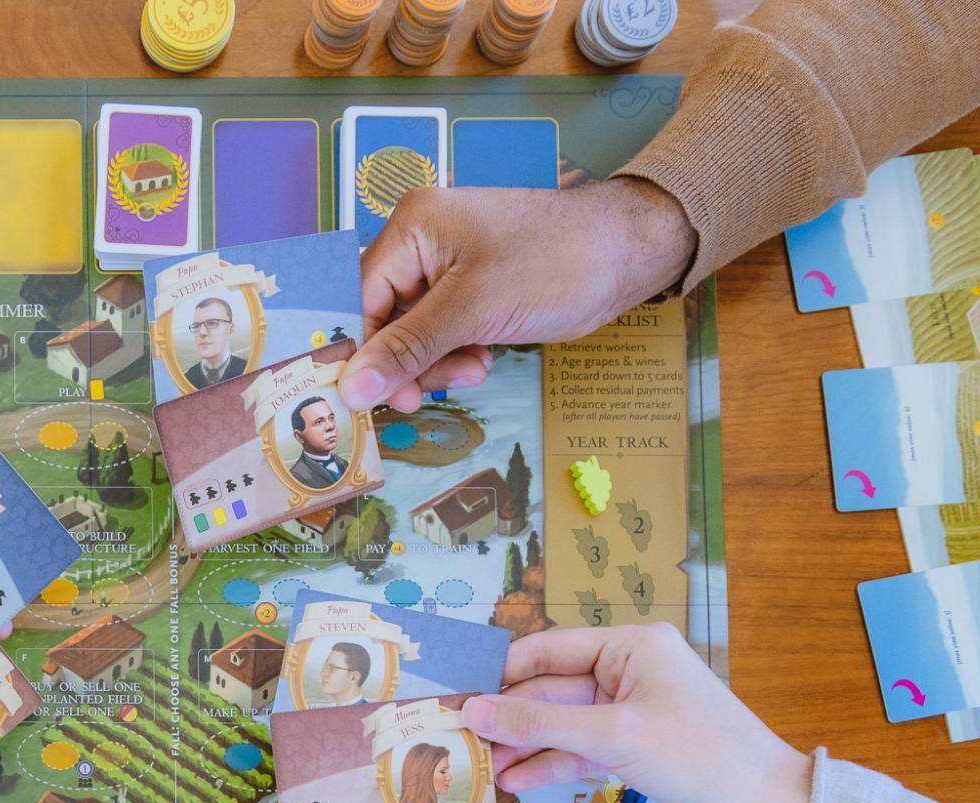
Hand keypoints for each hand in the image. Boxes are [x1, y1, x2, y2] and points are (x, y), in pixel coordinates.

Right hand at [339, 177, 695, 413]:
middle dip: (406, 362)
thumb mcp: (474, 310)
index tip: (366, 398)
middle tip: (423, 397)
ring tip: (472, 369)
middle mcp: (422, 243)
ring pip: (412, 333)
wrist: (629, 254)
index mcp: (412, 227)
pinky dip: (456, 354)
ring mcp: (448, 267)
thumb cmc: (556, 264)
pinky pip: (442, 333)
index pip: (358, 297)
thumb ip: (408, 350)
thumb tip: (350, 389)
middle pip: (381, 319)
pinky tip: (483, 358)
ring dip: (435, 363)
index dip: (360, 351)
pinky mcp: (472, 291)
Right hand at [459, 623, 812, 802]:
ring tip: (478, 769)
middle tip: (456, 740)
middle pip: (549, 688)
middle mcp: (628, 672)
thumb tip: (473, 710)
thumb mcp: (613, 736)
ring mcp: (630, 712)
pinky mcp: (634, 749)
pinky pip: (579, 749)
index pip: (546, 649)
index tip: (454, 698)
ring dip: (523, 746)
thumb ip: (539, 721)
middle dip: (507, 717)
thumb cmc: (699, 755)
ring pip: (561, 723)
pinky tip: (515, 781)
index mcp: (630, 646)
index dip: (498, 674)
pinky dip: (549, 764)